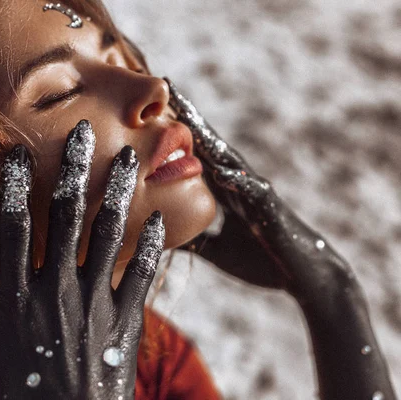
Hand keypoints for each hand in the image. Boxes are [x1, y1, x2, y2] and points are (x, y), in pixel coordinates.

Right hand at [0, 120, 164, 398]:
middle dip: (74, 171)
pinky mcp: (126, 322)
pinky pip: (140, 275)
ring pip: (107, 235)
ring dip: (117, 193)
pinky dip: (150, 245)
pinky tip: (159, 219)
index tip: (16, 152)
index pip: (12, 229)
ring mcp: (94, 304)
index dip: (13, 187)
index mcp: (16, 300)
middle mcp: (56, 291)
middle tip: (84, 133)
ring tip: (129, 159)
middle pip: (64, 218)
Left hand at [164, 78, 354, 304]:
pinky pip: (252, 193)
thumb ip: (195, 239)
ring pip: (230, 160)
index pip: (197, 157)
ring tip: (188, 117)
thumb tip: (165, 238)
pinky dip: (237, 182)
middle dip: (191, 119)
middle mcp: (239, 185)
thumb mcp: (217, 250)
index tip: (152, 114)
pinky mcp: (270, 210)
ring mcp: (255, 194)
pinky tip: (221, 173)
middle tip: (169, 89)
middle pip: (211, 146)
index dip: (177, 135)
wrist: (302, 278)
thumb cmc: (261, 262)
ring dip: (210, 140)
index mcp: (225, 193)